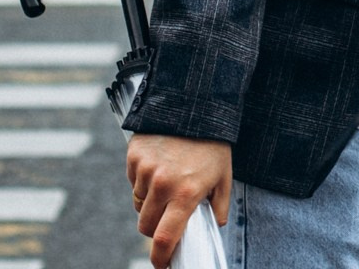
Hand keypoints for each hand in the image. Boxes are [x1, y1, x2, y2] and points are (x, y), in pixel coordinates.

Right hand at [128, 133, 232, 268]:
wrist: (195, 105)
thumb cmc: (213, 144)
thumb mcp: (224, 176)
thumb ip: (220, 206)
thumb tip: (215, 226)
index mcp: (186, 194)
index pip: (165, 238)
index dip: (160, 257)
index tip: (161, 264)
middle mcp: (162, 184)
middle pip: (146, 225)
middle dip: (155, 228)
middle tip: (168, 217)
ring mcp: (146, 170)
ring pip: (139, 203)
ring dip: (149, 202)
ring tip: (167, 184)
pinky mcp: (134, 156)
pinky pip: (133, 181)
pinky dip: (143, 181)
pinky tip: (159, 166)